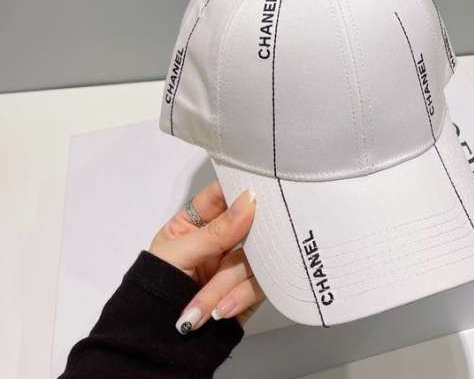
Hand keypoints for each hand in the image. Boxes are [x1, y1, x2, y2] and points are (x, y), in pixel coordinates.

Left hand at [149, 180, 264, 333]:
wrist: (154, 344)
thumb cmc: (155, 291)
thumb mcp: (179, 255)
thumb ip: (216, 230)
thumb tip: (248, 200)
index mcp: (196, 222)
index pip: (221, 196)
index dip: (237, 190)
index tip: (252, 192)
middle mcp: (220, 240)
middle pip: (247, 226)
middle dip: (242, 240)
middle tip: (237, 248)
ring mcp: (236, 264)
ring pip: (253, 259)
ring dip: (227, 284)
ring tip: (202, 305)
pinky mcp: (249, 289)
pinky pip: (258, 285)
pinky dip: (238, 299)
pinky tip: (219, 312)